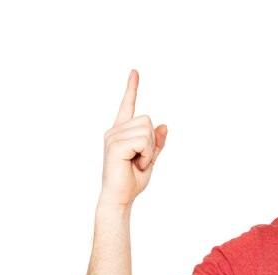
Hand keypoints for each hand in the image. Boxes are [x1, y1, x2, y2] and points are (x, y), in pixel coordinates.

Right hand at [100, 70, 167, 206]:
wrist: (119, 198)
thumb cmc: (131, 181)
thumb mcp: (150, 160)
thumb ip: (156, 143)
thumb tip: (164, 125)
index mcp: (122, 132)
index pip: (127, 105)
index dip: (132, 88)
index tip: (135, 72)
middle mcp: (114, 130)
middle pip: (148, 120)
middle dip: (152, 142)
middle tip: (141, 160)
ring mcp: (113, 136)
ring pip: (147, 130)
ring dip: (150, 151)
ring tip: (137, 163)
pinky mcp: (115, 144)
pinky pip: (143, 141)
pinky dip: (147, 155)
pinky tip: (136, 164)